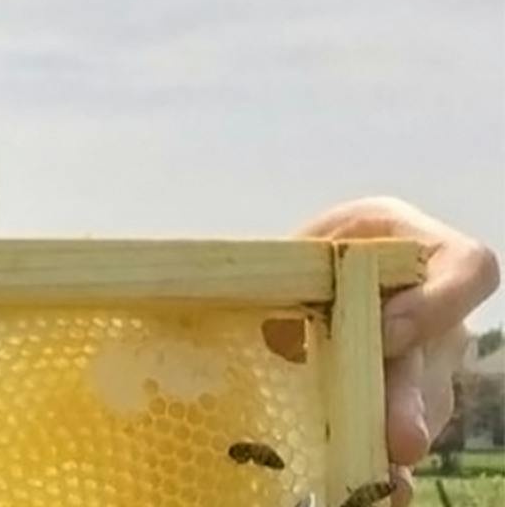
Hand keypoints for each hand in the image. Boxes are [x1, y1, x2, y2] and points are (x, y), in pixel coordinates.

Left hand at [297, 196, 500, 506]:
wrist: (284, 282)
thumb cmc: (294, 254)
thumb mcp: (290, 247)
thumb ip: (285, 269)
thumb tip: (260, 320)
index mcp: (409, 246)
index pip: (468, 268)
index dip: (439, 304)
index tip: (388, 332)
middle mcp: (432, 305)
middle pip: (440, 351)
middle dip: (413, 399)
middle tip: (400, 440)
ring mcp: (425, 357)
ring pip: (425, 400)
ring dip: (398, 437)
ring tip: (381, 477)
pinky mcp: (402, 400)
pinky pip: (403, 432)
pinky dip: (384, 463)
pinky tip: (376, 491)